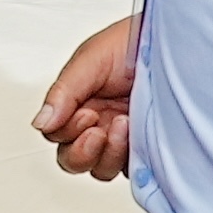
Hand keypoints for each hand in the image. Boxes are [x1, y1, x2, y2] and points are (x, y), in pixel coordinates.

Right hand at [31, 15, 139, 181]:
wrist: (172, 43)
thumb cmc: (134, 42)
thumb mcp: (91, 60)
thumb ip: (63, 93)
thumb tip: (41, 122)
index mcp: (78, 101)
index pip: (57, 134)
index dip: (67, 132)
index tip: (86, 113)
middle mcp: (98, 122)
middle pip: (74, 159)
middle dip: (83, 151)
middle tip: (99, 130)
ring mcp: (122, 137)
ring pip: (101, 169)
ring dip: (109, 154)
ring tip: (125, 123)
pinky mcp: (147, 147)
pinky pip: (132, 170)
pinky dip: (132, 160)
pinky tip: (141, 135)